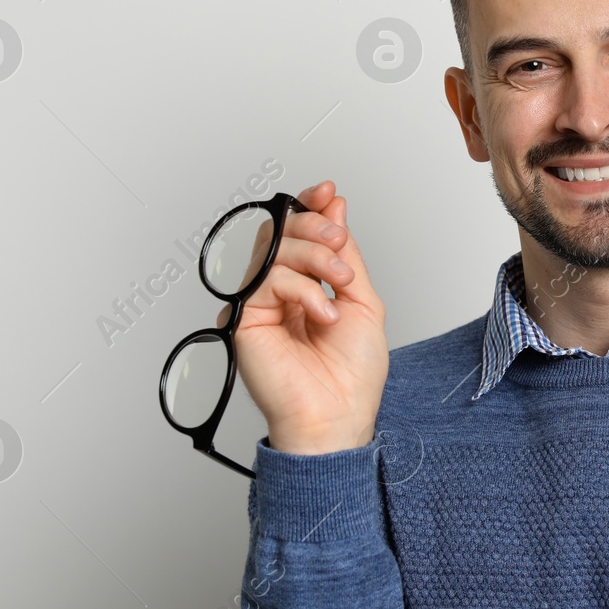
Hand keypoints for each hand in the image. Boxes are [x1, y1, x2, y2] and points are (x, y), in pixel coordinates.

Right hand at [222, 181, 388, 455]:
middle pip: (282, 233)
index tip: (329, 192)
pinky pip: (267, 280)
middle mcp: (279, 292)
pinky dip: (303, 289)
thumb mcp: (363, 300)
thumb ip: (346, 256)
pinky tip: (323, 314)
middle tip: (338, 240)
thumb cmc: (351, 374)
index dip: (310, 207)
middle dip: (314, 226)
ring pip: (274, 250)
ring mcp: (260, 305)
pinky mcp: (246, 319)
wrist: (339, 416)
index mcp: (306, 286)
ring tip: (339, 284)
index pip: (298, 235)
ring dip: (315, 257)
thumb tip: (336, 209)